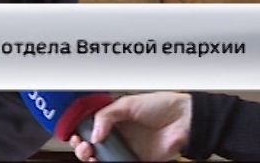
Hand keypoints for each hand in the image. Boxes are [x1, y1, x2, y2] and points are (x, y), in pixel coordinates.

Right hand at [69, 92, 191, 161]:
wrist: (184, 120)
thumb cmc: (161, 106)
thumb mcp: (128, 103)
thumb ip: (106, 115)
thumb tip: (94, 133)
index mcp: (114, 118)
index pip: (91, 126)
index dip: (80, 131)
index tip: (74, 133)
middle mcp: (119, 134)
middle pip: (93, 144)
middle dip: (82, 146)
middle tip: (82, 145)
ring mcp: (128, 147)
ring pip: (103, 157)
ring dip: (91, 157)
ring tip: (90, 153)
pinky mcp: (138, 159)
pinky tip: (101, 161)